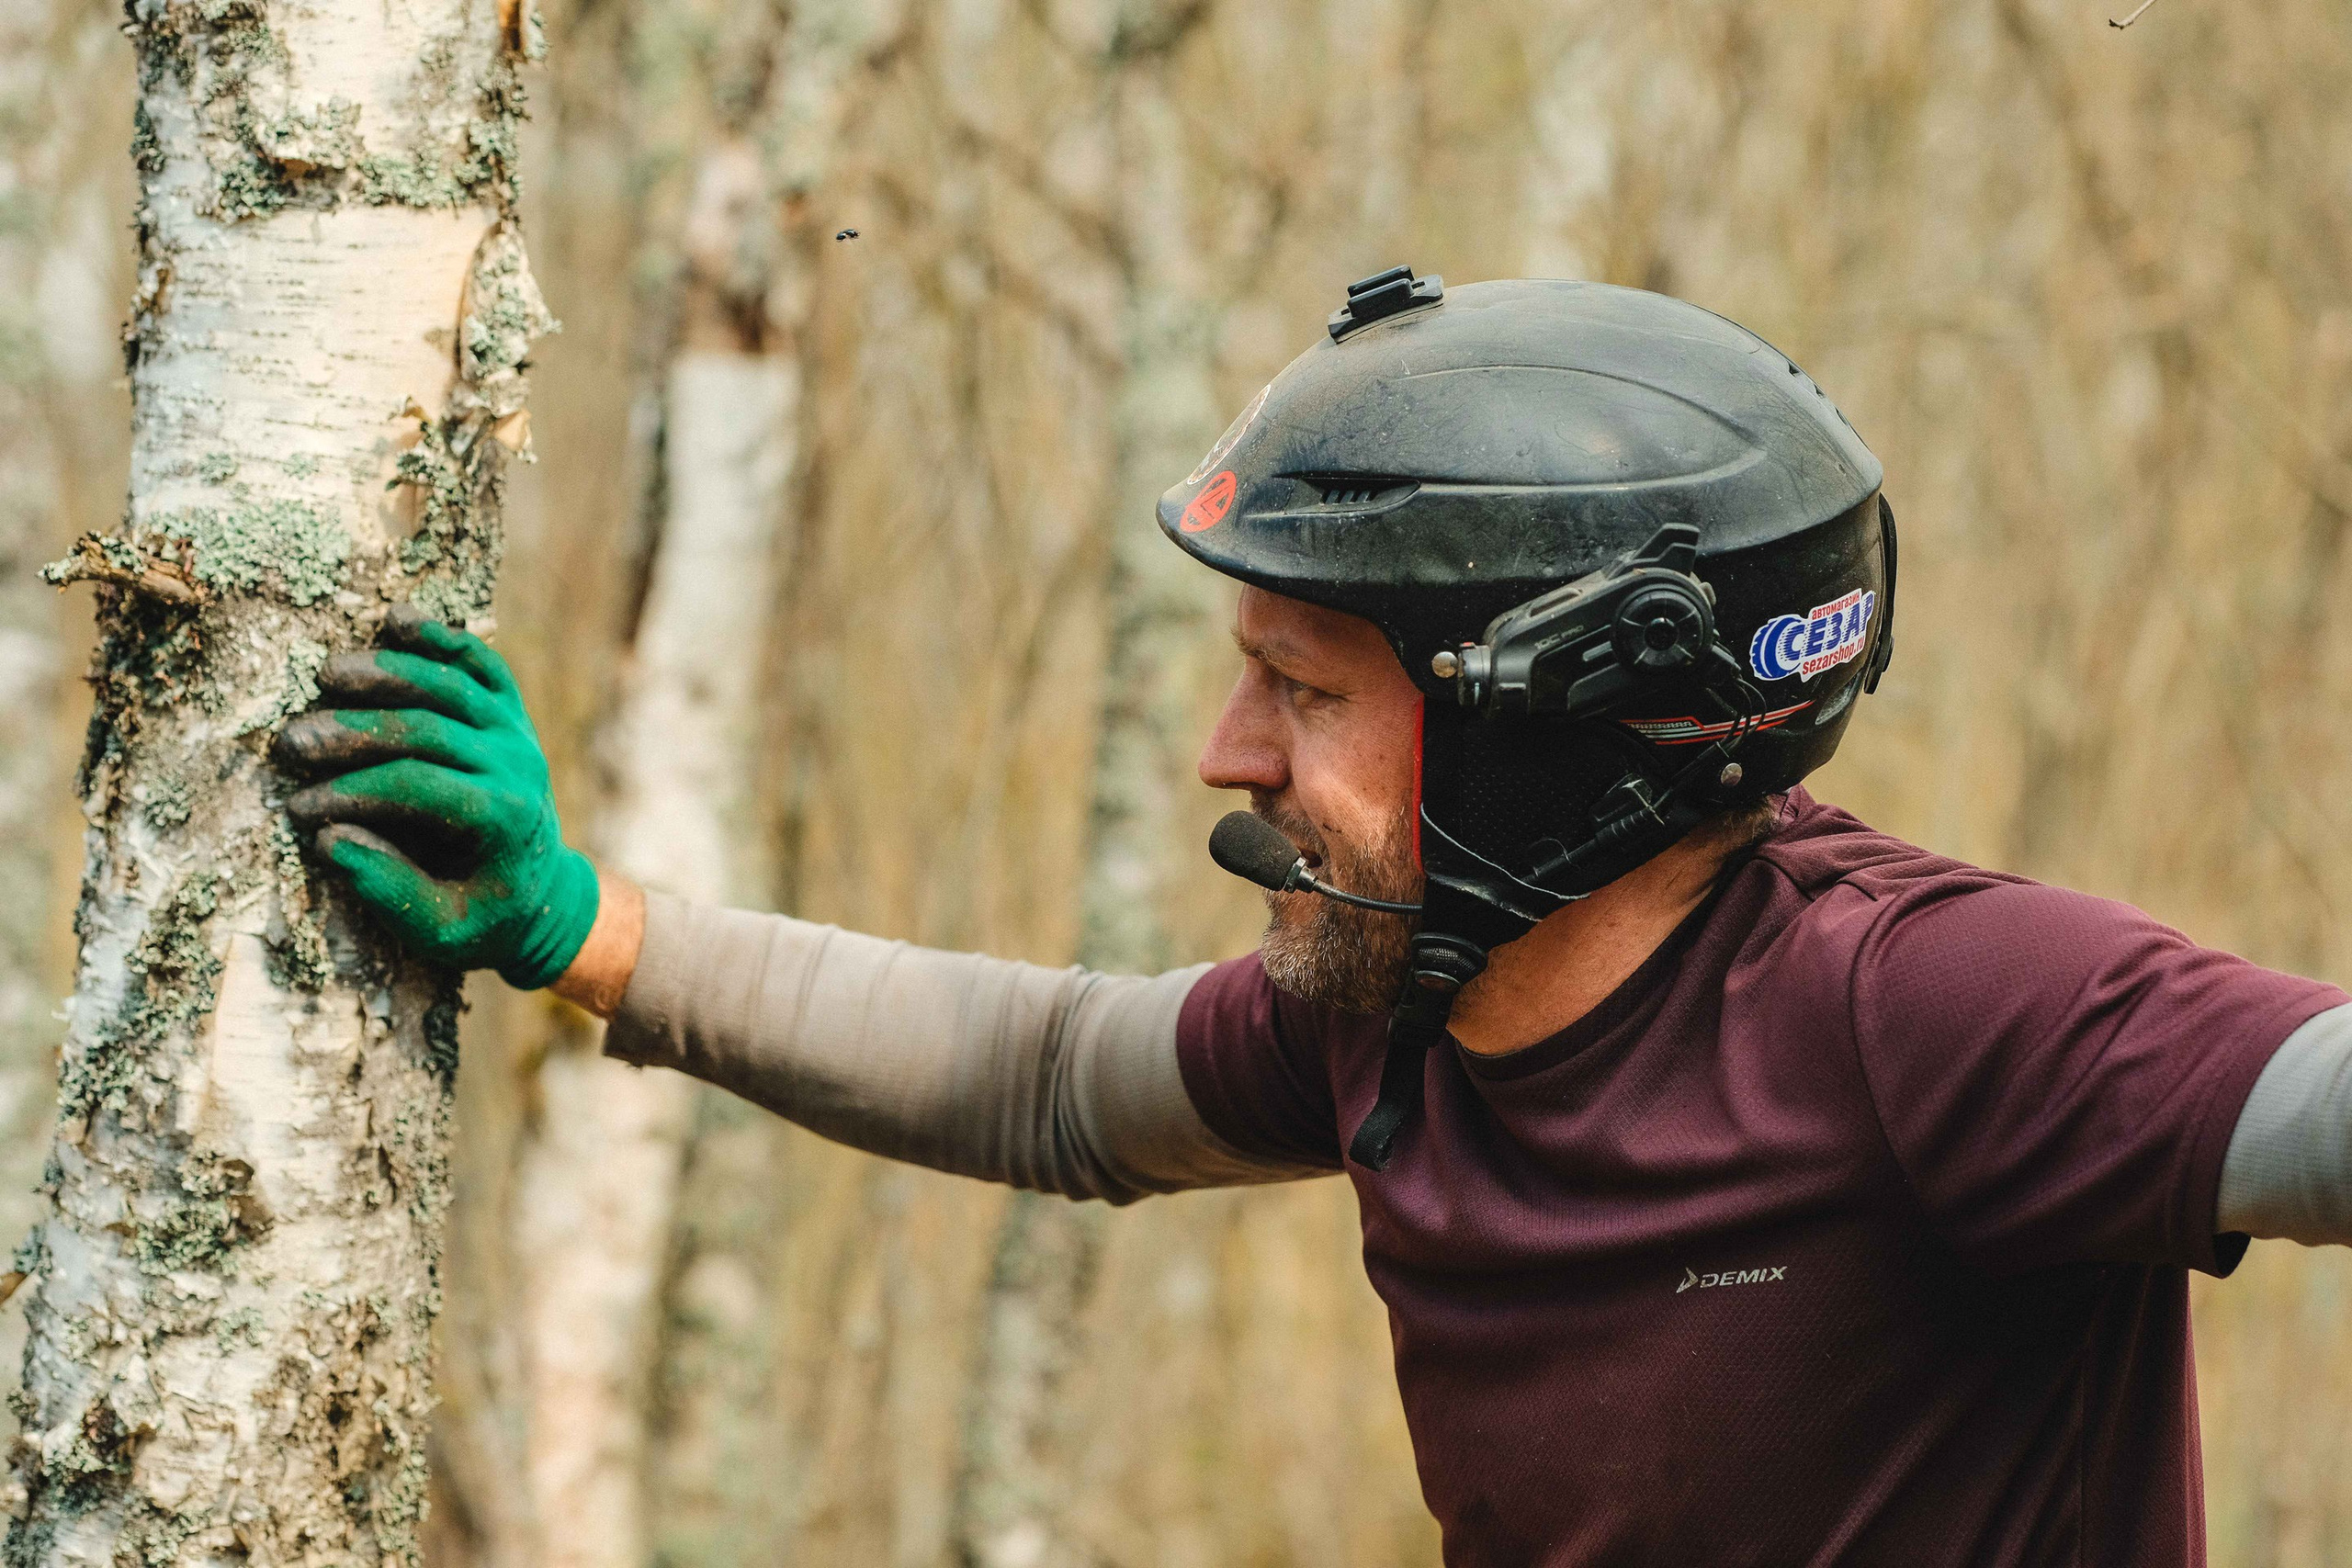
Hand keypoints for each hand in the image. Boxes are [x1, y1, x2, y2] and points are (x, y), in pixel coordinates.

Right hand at [273, 604, 598, 988]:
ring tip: (326, 674)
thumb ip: (391, 889)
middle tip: (291, 742)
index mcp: (504, 821)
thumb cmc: (482, 919)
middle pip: (430, 730)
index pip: (419, 788)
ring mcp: (517, 734)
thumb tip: (330, 842)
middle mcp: (517, 767)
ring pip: (453, 686)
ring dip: (388, 673)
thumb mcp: (441, 930)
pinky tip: (397, 620)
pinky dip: (443, 639)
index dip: (354, 793)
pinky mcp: (511, 715)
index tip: (299, 807)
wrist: (544, 898)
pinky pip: (483, 665)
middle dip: (354, 733)